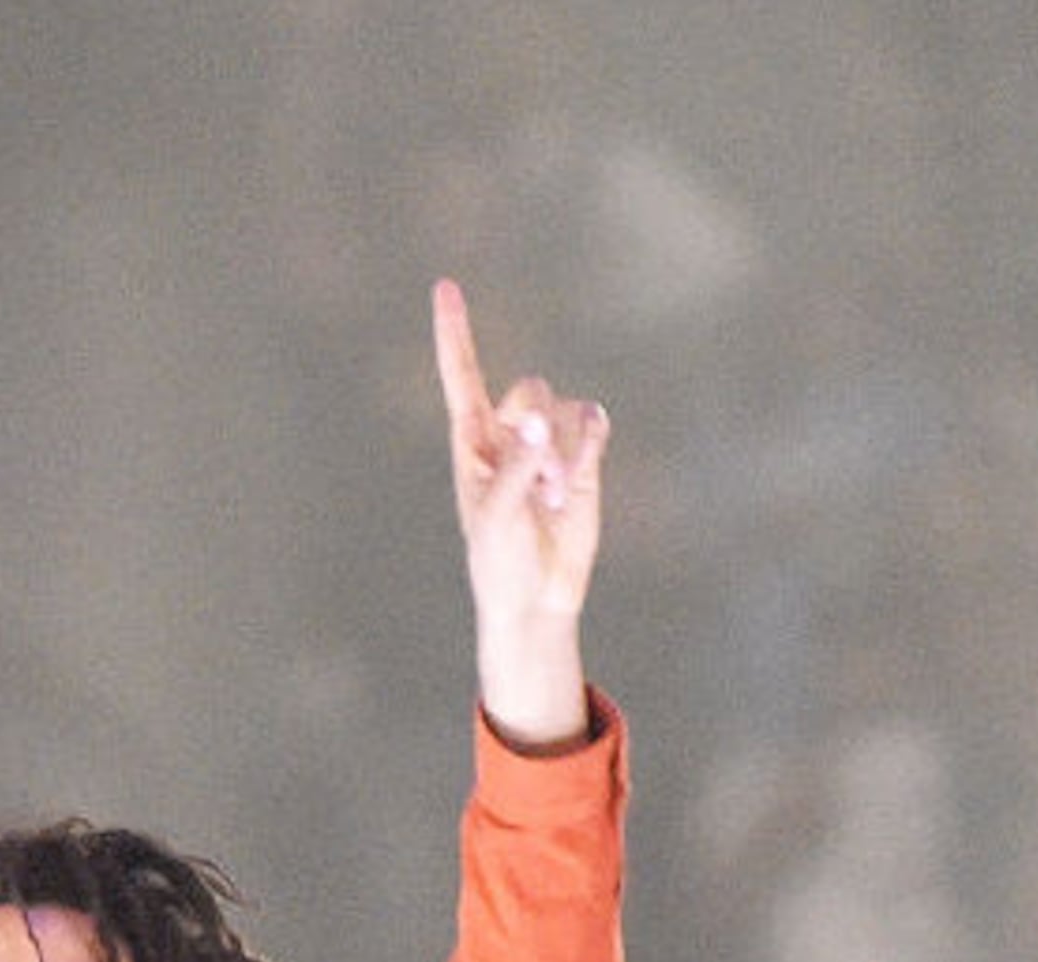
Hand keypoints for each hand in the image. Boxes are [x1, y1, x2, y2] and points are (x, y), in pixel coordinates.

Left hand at [431, 280, 606, 746]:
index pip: (461, 374)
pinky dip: (590, 438)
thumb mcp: (497, 517)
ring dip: (565, 452)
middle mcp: (509, 433)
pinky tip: (581, 465)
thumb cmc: (499, 561)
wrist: (537, 599)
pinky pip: (592, 423)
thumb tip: (539, 420)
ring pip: (565, 410)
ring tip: (555, 498)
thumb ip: (516, 467)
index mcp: (471, 441)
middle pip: (529, 389)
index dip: (455, 332)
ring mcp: (548, 445)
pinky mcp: (584, 462)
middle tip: (541, 485)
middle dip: (540, 431)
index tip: (445, 286)